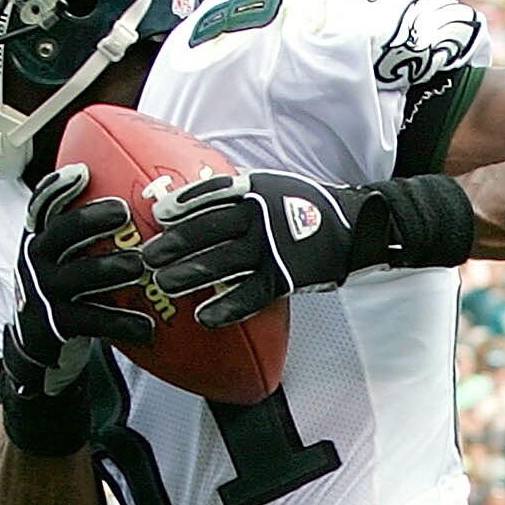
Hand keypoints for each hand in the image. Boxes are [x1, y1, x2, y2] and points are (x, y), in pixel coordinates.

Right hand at [12, 163, 151, 381]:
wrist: (38, 344)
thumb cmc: (70, 290)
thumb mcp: (69, 259)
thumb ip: (90, 235)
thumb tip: (147, 197)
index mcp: (41, 239)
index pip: (43, 207)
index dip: (58, 188)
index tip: (83, 171)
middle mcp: (36, 261)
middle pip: (60, 235)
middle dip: (89, 220)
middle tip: (123, 211)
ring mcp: (44, 294)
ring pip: (77, 277)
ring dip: (109, 269)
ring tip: (138, 266)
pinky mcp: (55, 327)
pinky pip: (92, 322)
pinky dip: (122, 324)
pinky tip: (149, 328)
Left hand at [141, 167, 362, 327]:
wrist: (355, 229)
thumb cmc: (308, 207)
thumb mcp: (274, 187)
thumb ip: (240, 191)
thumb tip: (199, 195)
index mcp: (255, 191)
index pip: (212, 194)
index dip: (183, 203)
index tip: (158, 214)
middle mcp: (260, 216)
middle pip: (210, 229)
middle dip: (176, 243)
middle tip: (149, 257)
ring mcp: (273, 247)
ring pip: (224, 261)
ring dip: (191, 273)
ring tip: (165, 284)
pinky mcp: (286, 276)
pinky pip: (250, 294)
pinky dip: (226, 306)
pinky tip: (204, 317)